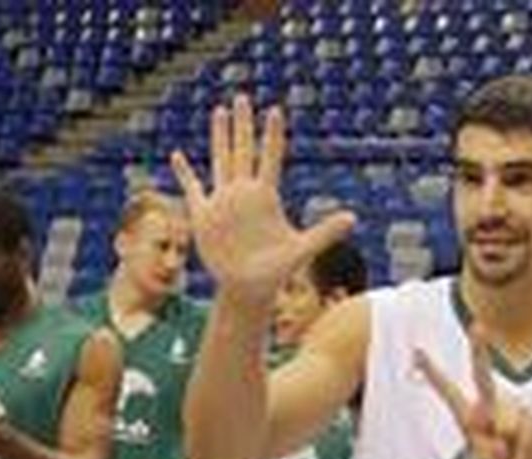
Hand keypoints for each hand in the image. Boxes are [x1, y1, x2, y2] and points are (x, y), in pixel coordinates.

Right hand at [169, 94, 356, 304]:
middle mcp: (244, 193)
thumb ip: (326, 231)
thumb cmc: (277, 270)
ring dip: (218, 136)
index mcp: (266, 196)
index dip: (272, 135)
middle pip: (243, 149)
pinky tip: (177, 155)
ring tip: (219, 111)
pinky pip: (192, 187)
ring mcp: (223, 201)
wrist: (249, 287)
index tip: (275, 110)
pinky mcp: (204, 215)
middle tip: (242, 97)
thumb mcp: (303, 248)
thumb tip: (353, 218)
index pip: (270, 157)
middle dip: (242, 124)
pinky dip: (184, 172)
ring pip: (220, 159)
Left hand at [414, 325, 531, 458]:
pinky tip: (523, 458)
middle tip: (478, 326)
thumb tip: (501, 431)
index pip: (448, 391)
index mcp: (472, 416)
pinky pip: (523, 440)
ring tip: (511, 458)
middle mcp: (493, 405)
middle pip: (483, 377)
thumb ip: (486, 454)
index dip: (431, 372)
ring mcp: (515, 408)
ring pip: (504, 427)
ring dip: (504, 454)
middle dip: (478, 351)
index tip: (415, 350)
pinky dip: (520, 458)